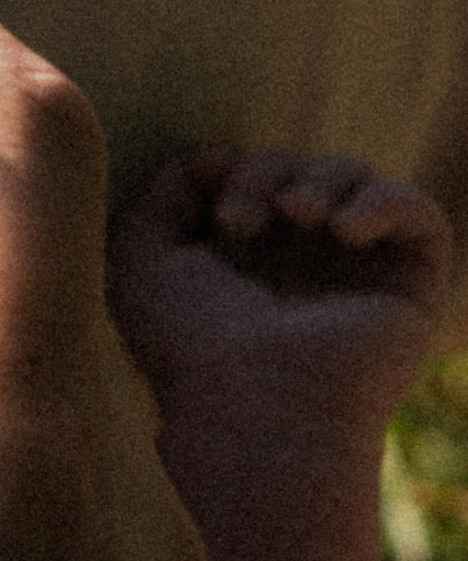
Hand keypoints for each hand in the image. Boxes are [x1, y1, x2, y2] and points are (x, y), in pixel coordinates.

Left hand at [111, 145, 449, 431]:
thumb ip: (162, 195)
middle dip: (268, 172)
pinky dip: (385, 202)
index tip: (212, 194)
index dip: (234, 167)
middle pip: (299, 170)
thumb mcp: (142, 259)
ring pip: (356, 180)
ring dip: (323, 178)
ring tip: (296, 213)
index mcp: (244, 257)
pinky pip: (418, 215)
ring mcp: (357, 272)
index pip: (253, 176)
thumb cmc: (190, 344)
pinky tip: (346, 229)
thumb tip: (210, 156)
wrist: (253, 404)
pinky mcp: (410, 285)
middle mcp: (301, 262)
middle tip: (240, 221)